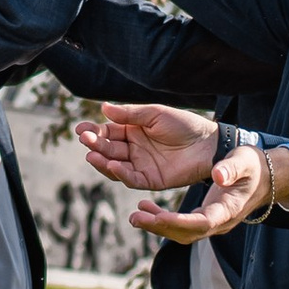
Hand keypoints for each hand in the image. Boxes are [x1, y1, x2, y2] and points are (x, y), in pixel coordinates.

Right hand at [79, 100, 222, 190]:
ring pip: (116, 165)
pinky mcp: (151, 180)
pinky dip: (120, 173)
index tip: (80, 129)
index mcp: (133, 130)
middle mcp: (134, 149)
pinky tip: (113, 165)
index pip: (108, 132)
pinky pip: (132, 178)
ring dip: (102, 161)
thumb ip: (130, 114)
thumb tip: (103, 108)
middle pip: (109, 149)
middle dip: (95, 145)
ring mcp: (141, 165)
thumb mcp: (155, 114)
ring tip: (91, 155)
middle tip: (85, 140)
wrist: (208, 143)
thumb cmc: (184, 124)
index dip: (94, 131)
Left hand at [127, 146, 274, 242]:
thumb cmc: (254, 167)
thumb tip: (217, 176)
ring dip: (157, 225)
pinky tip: (146, 205)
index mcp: (229, 209)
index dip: (180, 222)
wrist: (264, 178)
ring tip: (135, 214)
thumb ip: (232, 168)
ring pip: (181, 233)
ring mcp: (211, 223)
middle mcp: (219, 222)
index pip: (203, 223)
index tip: (158, 216)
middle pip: (186, 233)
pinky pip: (180, 225)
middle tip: (135, 217)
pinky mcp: (204, 219)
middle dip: (160, 227)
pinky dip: (161, 219)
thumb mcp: (245, 161)